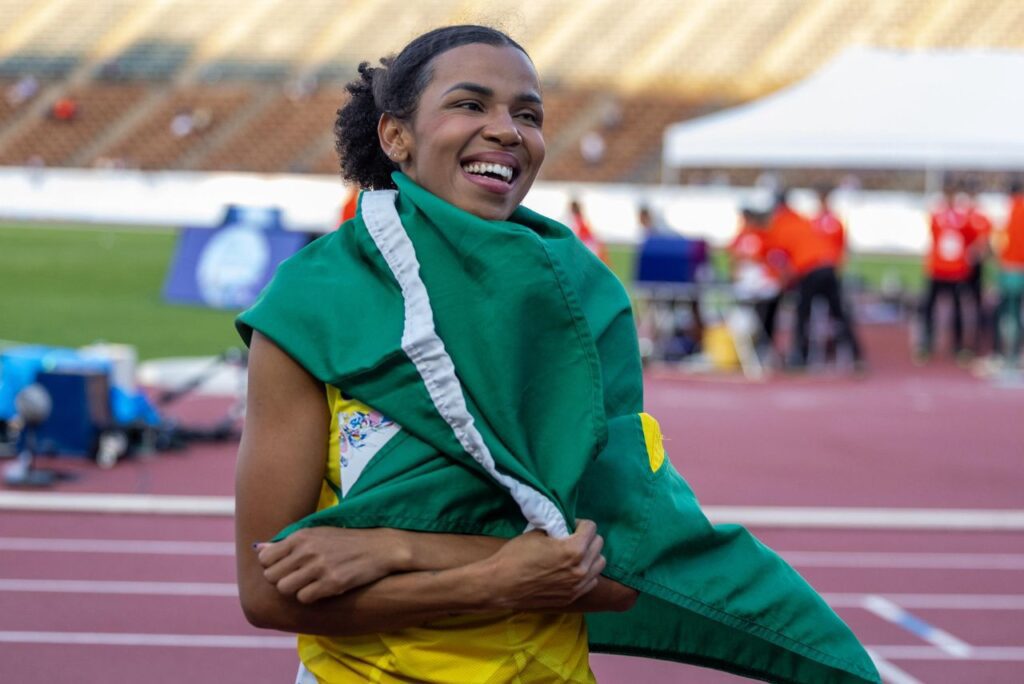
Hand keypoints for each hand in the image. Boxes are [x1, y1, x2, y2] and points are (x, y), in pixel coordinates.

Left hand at [257, 527, 406, 603]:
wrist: (380, 547)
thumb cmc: (346, 540)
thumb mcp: (317, 533)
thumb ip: (287, 542)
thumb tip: (258, 548)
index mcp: (301, 536)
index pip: (265, 558)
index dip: (272, 566)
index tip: (285, 568)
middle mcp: (307, 550)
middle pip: (271, 577)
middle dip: (281, 580)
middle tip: (298, 578)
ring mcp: (319, 567)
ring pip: (285, 589)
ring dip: (295, 590)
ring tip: (309, 584)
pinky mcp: (332, 583)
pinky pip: (304, 598)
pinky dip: (311, 597)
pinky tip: (322, 589)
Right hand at [483, 519, 606, 611]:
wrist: (500, 585)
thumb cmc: (515, 556)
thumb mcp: (537, 534)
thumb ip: (558, 530)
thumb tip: (567, 529)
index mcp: (573, 550)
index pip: (592, 528)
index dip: (580, 523)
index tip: (570, 526)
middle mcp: (581, 569)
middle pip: (599, 545)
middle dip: (588, 538)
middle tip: (573, 538)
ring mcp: (578, 586)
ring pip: (599, 565)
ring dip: (590, 556)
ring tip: (575, 555)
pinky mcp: (572, 598)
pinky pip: (591, 581)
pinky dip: (586, 573)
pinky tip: (572, 570)